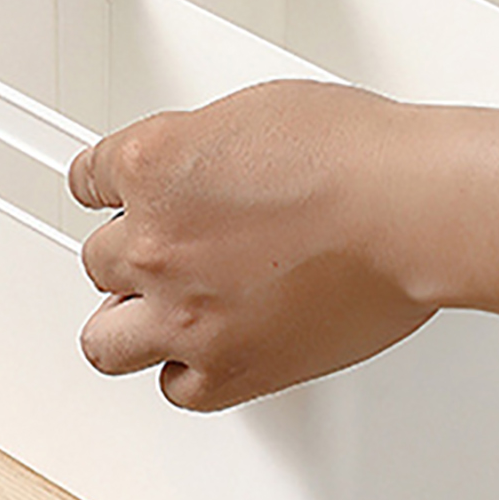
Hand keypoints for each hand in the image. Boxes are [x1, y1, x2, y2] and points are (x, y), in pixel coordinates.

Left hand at [67, 81, 437, 410]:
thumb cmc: (356, 155)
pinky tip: (205, 351)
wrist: (410, 210)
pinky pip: (175, 388)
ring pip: (105, 339)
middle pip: (96, 260)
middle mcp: (154, 243)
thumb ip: (201, 148)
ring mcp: (184, 313)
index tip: (114, 197)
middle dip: (127, 255)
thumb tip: (199, 169)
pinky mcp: (228, 369)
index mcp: (151, 166)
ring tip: (158, 314)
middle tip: (161, 254)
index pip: (88, 181)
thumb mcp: (252, 111)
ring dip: (129, 322)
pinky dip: (187, 372)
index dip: (107, 190)